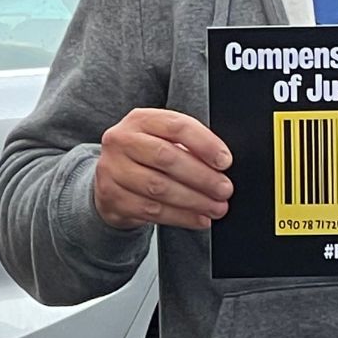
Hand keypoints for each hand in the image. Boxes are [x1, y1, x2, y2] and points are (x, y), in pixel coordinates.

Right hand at [94, 108, 232, 230]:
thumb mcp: (165, 139)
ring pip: (158, 187)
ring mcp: (112, 169)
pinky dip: (180, 216)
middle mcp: (122, 140)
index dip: (205, 144)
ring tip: (216, 207)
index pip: (177, 126)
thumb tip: (221, 165)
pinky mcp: (111, 197)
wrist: (112, 179)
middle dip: (201, 176)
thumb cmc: (148, 156)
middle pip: (166, 157)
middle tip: (225, 189)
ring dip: (194, 200)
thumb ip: (189, 146)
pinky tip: (198, 218)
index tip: (225, 161)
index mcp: (141, 119)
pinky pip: (150, 210)